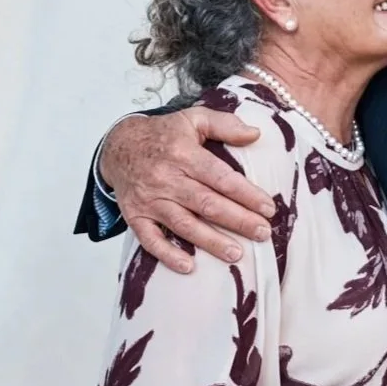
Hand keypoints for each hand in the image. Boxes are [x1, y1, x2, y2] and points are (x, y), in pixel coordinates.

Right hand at [100, 109, 275, 271]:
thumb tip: (255, 134)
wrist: (118, 146)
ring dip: (211, 242)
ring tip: (236, 254)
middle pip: (206, 204)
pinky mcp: (136, 216)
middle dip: (237, 220)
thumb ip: (225, 124)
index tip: (268, 208)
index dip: (246, 194)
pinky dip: (167, 254)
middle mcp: (166, 179)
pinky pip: (150, 240)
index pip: (220, 177)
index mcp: (183, 154)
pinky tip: (188, 267)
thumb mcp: (193, 118)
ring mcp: (150, 200)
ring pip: (184, 225)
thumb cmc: (163, 135)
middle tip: (262, 233)